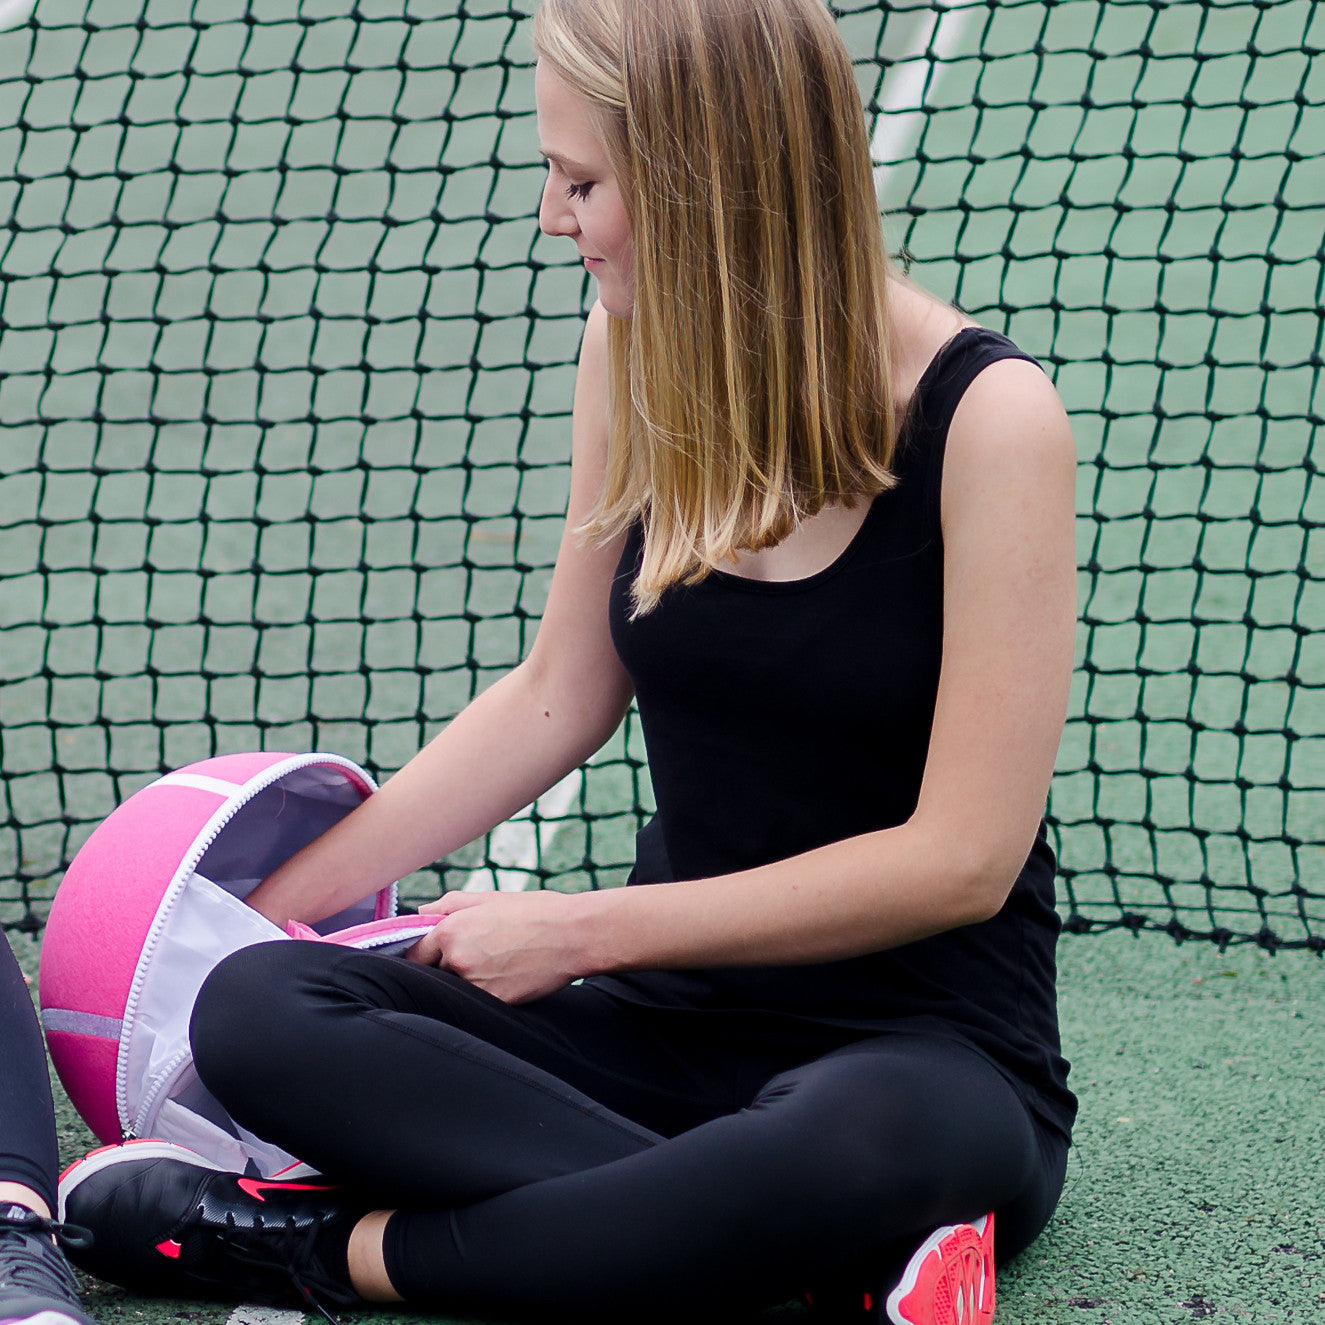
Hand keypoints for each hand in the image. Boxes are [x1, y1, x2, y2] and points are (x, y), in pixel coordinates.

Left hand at [404, 890, 587, 1003]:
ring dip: (470, 979)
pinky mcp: (494, 1002)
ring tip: (500, 962)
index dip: (424, 954)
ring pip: (458, 988)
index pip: (415, 953)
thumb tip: (421, 911)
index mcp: (450, 930)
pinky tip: (510, 975)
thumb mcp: (489, 898)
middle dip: (450, 965)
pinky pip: (480, 1000)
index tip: (434, 955)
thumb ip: (448, 904)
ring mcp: (475, 984)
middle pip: (436, 971)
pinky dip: (489, 991)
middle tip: (482, 952)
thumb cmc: (534, 911)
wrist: (574, 934)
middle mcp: (457, 958)